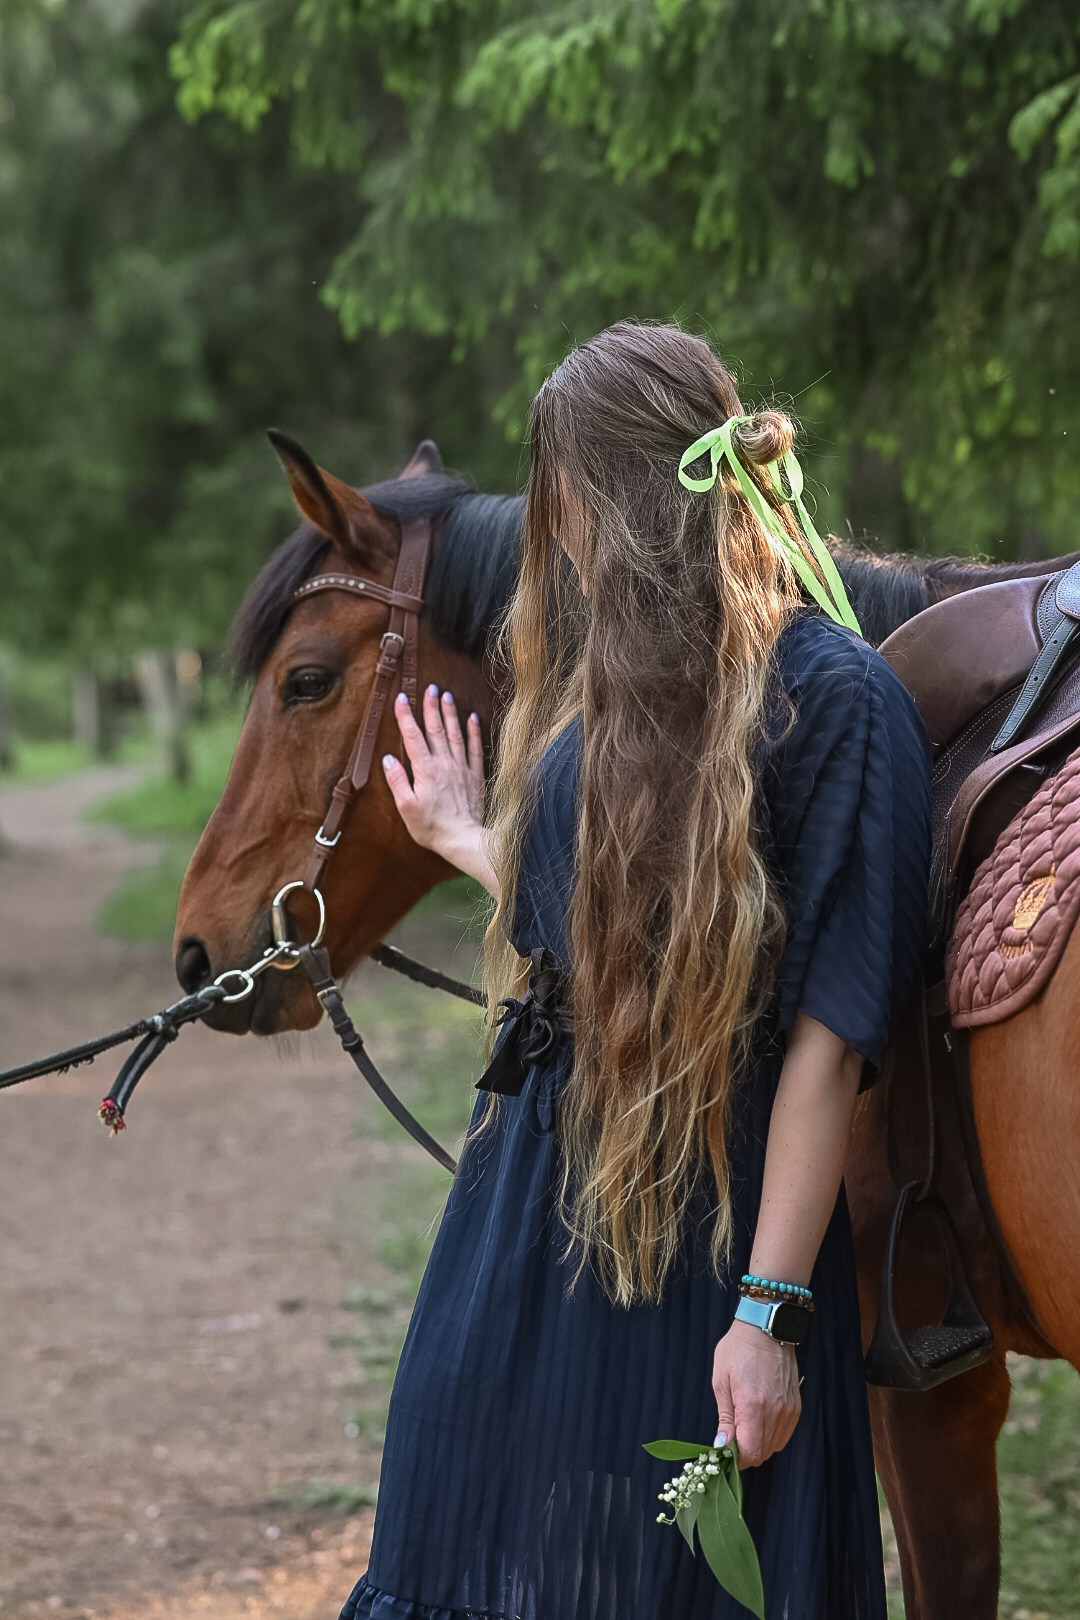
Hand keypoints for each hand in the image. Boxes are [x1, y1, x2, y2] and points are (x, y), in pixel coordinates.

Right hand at [382, 684, 488, 873]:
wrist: (465, 840)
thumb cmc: (432, 828)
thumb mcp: (406, 808)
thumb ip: (397, 781)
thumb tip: (388, 758)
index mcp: (425, 770)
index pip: (413, 736)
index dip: (405, 716)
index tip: (401, 698)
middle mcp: (444, 764)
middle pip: (436, 729)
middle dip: (430, 706)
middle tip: (429, 687)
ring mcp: (462, 768)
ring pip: (455, 734)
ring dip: (450, 713)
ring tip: (446, 695)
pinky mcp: (475, 776)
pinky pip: (474, 749)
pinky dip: (473, 732)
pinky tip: (472, 718)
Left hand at [711, 1318, 801, 1467]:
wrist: (766, 1328)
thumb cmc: (738, 1350)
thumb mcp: (721, 1381)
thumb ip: (725, 1418)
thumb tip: (723, 1446)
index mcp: (753, 1405)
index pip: (750, 1452)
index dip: (736, 1460)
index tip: (725, 1454)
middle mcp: (776, 1411)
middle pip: (763, 1453)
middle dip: (745, 1454)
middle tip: (731, 1441)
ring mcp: (789, 1410)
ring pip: (774, 1447)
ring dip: (758, 1445)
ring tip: (744, 1429)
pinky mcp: (796, 1407)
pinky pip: (784, 1435)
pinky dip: (770, 1436)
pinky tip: (759, 1422)